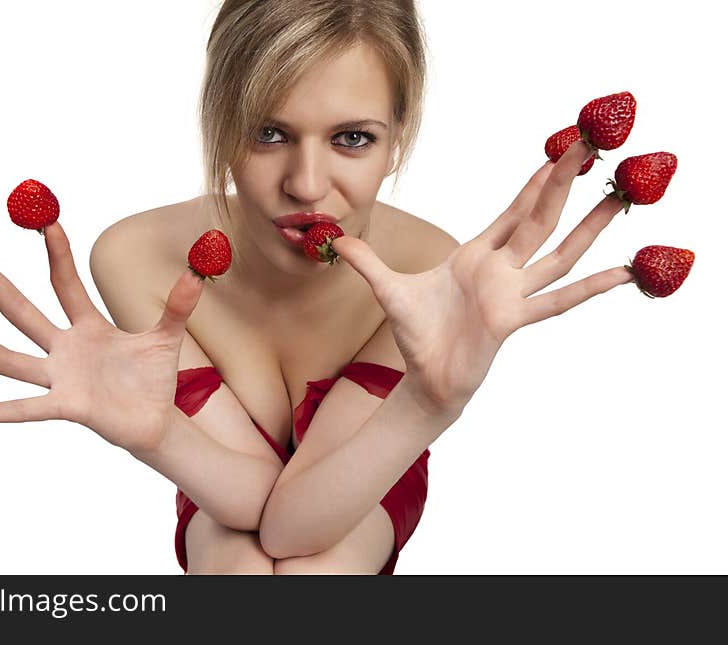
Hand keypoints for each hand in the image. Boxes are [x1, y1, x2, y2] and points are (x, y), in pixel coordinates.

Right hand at [0, 221, 203, 453]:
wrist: (156, 422)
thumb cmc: (154, 379)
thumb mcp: (166, 337)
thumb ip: (177, 306)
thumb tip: (199, 274)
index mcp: (88, 326)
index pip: (65, 283)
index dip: (56, 253)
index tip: (46, 220)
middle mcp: (64, 349)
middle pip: (21, 310)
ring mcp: (60, 378)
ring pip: (8, 358)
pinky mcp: (64, 406)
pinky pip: (20, 410)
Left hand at [332, 141, 632, 415]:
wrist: (425, 378)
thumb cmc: (416, 334)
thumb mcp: (387, 289)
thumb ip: (366, 261)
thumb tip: (335, 240)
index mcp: (476, 257)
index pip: (511, 212)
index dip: (533, 183)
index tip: (556, 151)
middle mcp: (500, 271)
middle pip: (539, 219)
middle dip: (562, 182)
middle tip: (589, 147)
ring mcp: (512, 294)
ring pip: (558, 253)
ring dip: (587, 226)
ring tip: (620, 199)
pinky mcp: (513, 319)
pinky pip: (557, 301)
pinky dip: (591, 288)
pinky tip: (622, 274)